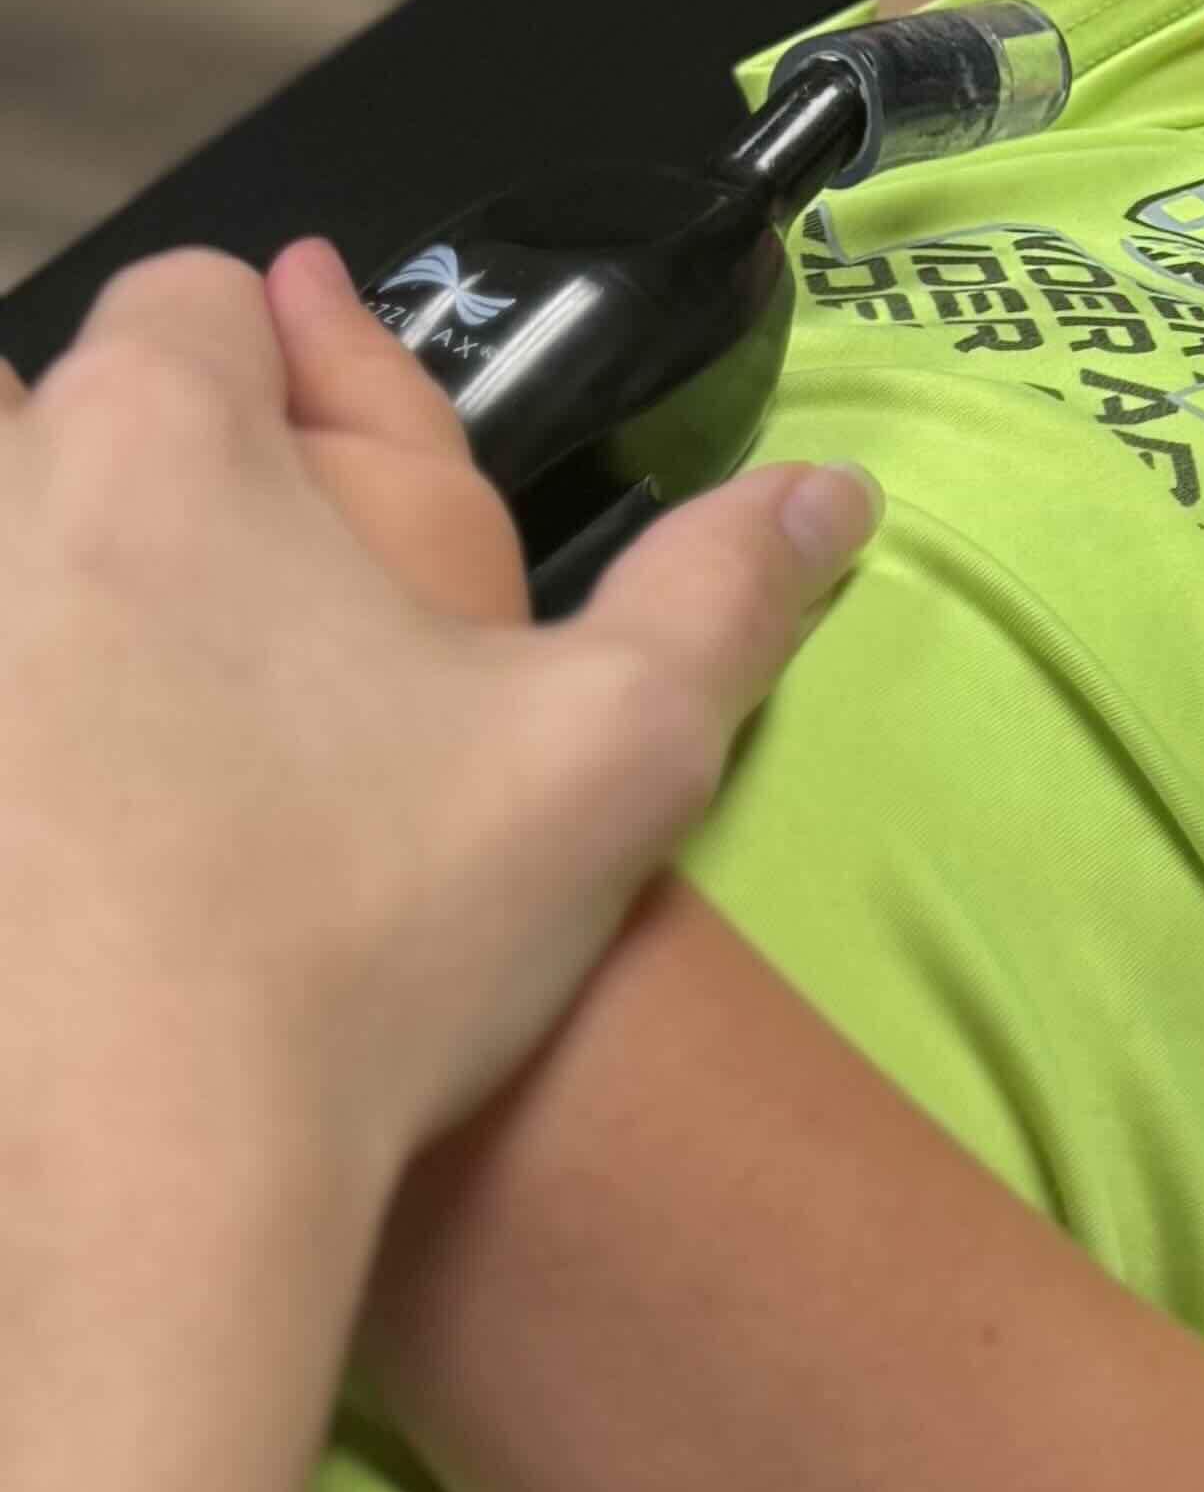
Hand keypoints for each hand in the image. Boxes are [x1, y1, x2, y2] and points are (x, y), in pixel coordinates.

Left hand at [0, 242, 875, 1245]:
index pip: (192, 299)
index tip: (338, 504)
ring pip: (8, 570)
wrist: (138, 1192)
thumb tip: (832, 490)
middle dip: (143, 488)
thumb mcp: (618, 746)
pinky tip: (80, 863)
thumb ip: (727, 589)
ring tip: (164, 755)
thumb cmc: (376, 931)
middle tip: (252, 637)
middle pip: (55, 417)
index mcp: (155, 438)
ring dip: (62, 617)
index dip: (283, 372)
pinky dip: (26, 759)